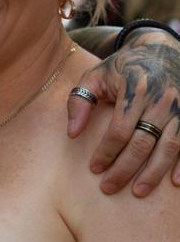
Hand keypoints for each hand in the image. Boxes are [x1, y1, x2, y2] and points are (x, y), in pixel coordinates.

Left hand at [68, 30, 179, 195]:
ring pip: (169, 147)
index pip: (119, 130)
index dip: (106, 152)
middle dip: (125, 169)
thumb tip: (72, 133)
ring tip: (138, 192)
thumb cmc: (122, 67)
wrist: (161, 49)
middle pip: (143, 142)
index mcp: (135, 87)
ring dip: (154, 173)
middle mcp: (162, 98)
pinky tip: (175, 183)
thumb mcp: (95, 75)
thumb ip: (79, 101)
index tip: (94, 169)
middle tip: (109, 188)